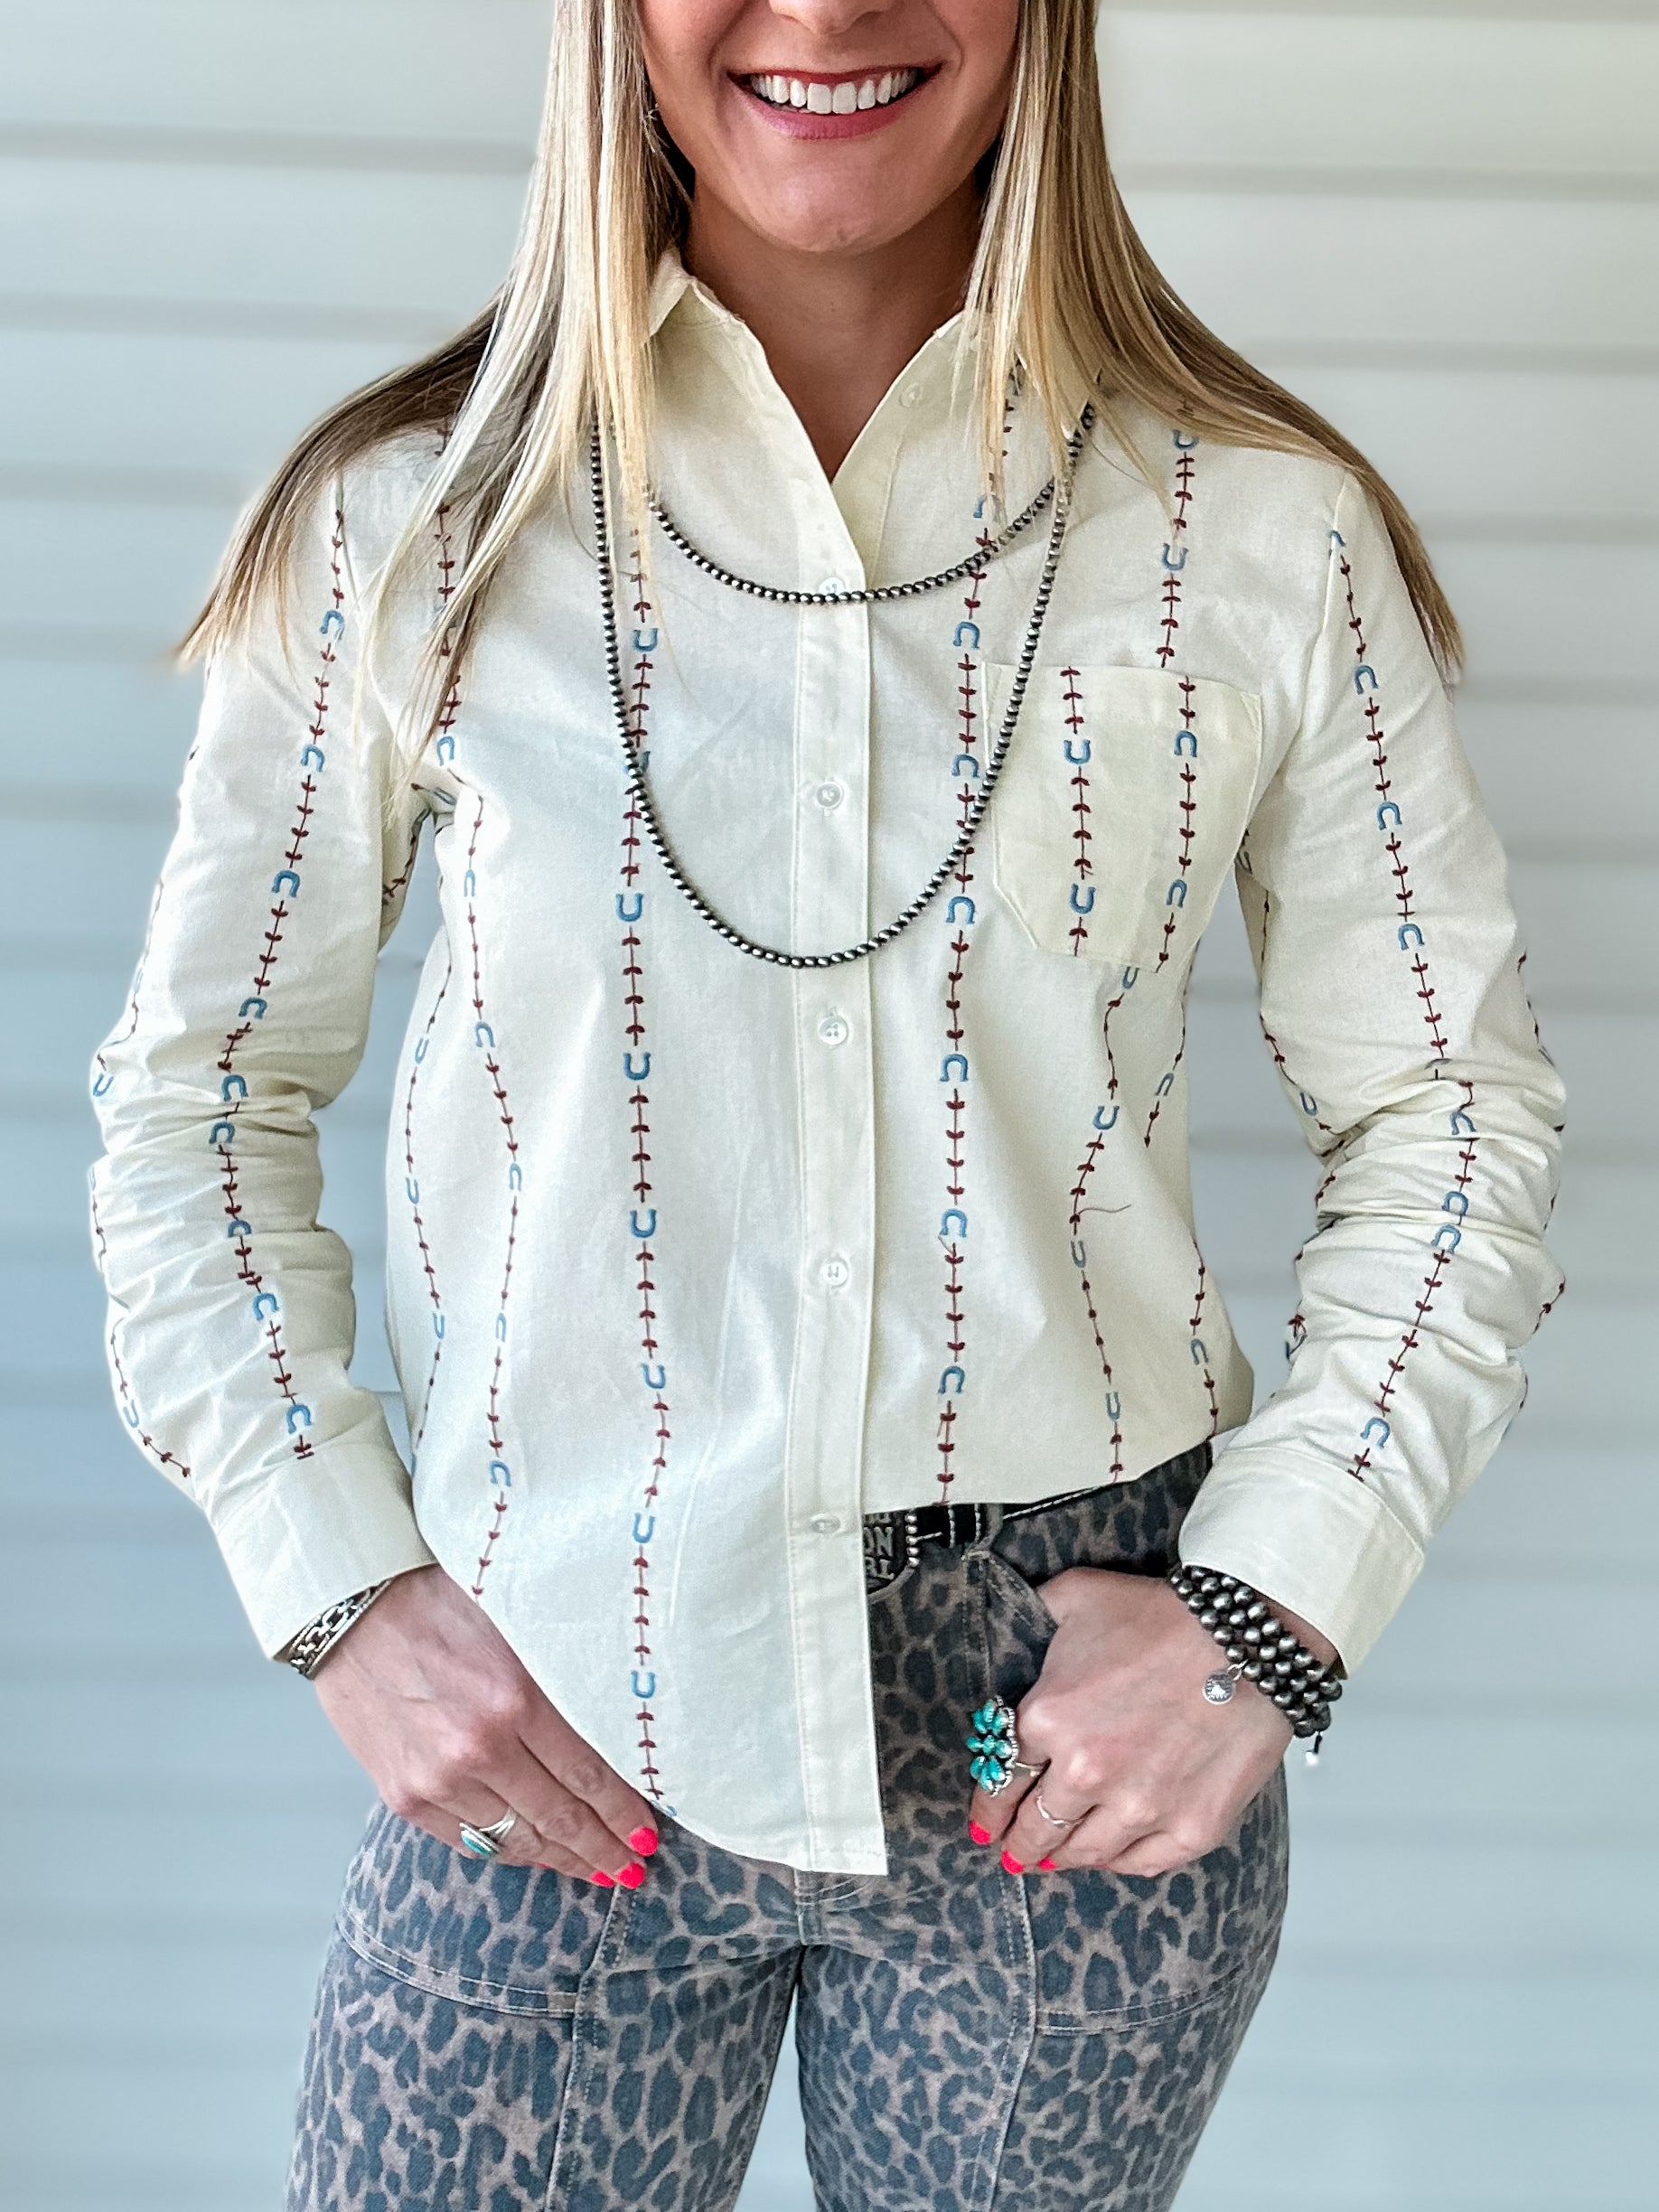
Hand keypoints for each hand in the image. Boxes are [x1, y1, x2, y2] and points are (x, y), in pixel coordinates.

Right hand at [311, 1565, 658, 1885]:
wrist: (352, 1609)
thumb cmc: (438, 1603)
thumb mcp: (516, 1625)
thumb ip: (560, 1677)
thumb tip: (615, 1727)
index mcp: (515, 1698)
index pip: (589, 1775)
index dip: (624, 1812)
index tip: (647, 1833)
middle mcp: (478, 1748)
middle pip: (561, 1817)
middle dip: (604, 1849)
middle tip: (634, 1867)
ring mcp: (437, 1779)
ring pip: (518, 1839)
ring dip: (563, 1857)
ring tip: (596, 1870)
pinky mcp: (405, 1796)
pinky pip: (471, 1843)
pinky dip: (511, 1852)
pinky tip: (537, 1853)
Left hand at [970, 1568, 1334, 1878]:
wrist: (1249, 1639)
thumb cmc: (1165, 1615)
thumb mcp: (1077, 1596)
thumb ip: (1034, 1616)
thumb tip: (1013, 1622)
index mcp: (1049, 1718)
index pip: (1001, 1778)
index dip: (988, 1808)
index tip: (983, 1825)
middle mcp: (1087, 1773)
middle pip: (1037, 1827)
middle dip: (1018, 1843)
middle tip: (1011, 1855)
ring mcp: (1141, 1807)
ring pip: (1085, 1852)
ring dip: (1063, 1858)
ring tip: (1054, 1861)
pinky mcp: (1190, 1828)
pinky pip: (1142, 1864)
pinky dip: (1120, 1862)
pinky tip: (1109, 1856)